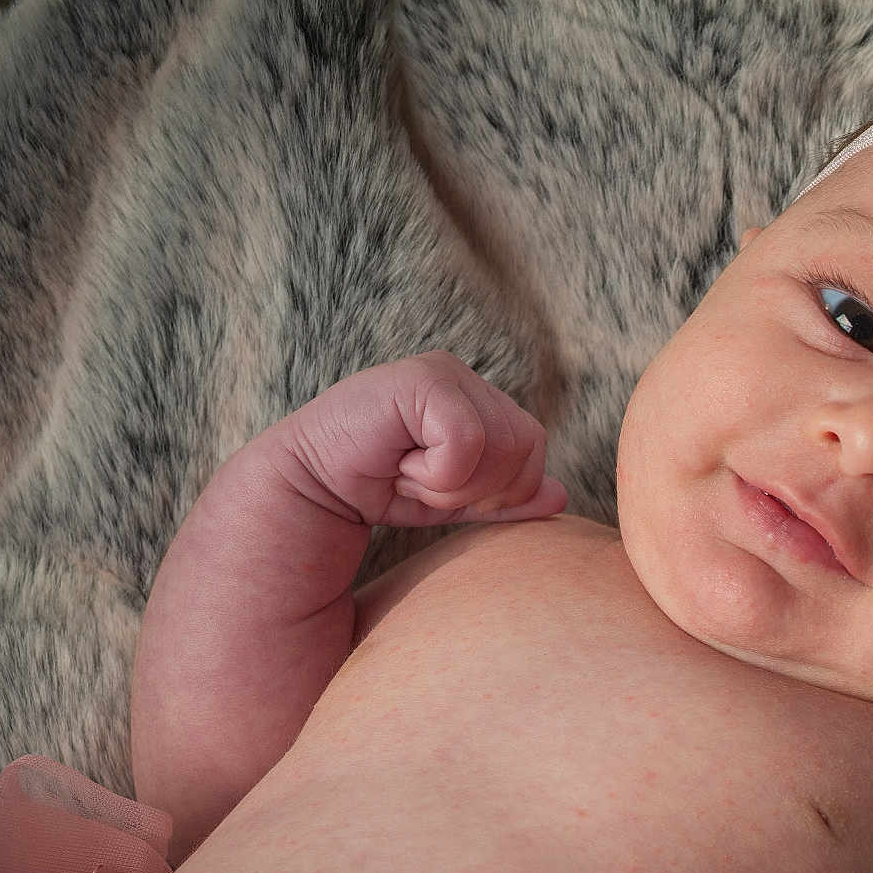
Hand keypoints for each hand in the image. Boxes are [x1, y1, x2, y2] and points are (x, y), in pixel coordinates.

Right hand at [277, 351, 566, 525]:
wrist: (312, 490)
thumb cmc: (380, 488)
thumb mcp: (454, 499)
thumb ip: (506, 497)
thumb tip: (560, 495)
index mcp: (481, 400)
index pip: (534, 451)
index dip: (496, 489)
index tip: (439, 487)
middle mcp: (467, 379)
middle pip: (526, 450)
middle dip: (475, 488)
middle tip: (420, 480)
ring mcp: (444, 372)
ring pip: (501, 448)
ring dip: (450, 483)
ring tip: (407, 469)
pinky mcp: (422, 380)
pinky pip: (468, 443)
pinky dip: (436, 472)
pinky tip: (398, 462)